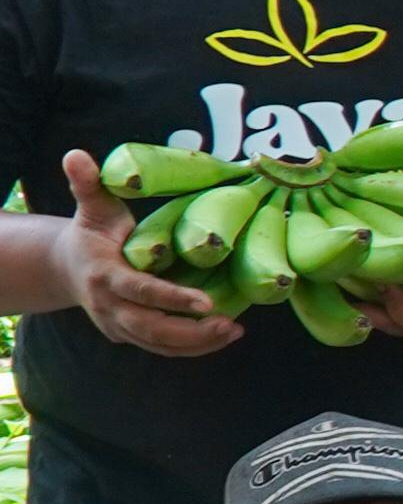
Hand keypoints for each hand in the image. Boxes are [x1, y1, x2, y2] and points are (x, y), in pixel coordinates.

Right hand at [55, 152, 240, 354]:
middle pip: (152, 329)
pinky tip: (223, 335)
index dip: (172, 298)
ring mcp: (118, 326)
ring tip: (234, 331)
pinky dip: (192, 347)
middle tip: (231, 323)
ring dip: (198, 343)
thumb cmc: (92, 231)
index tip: (207, 303)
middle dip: (192, 331)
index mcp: (104, 275)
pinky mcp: (130, 336)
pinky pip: (162, 348)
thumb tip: (76, 154)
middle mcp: (109, 307)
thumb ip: (88, 184)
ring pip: (159, 345)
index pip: (140, 291)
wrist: (67, 267)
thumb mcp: (92, 206)